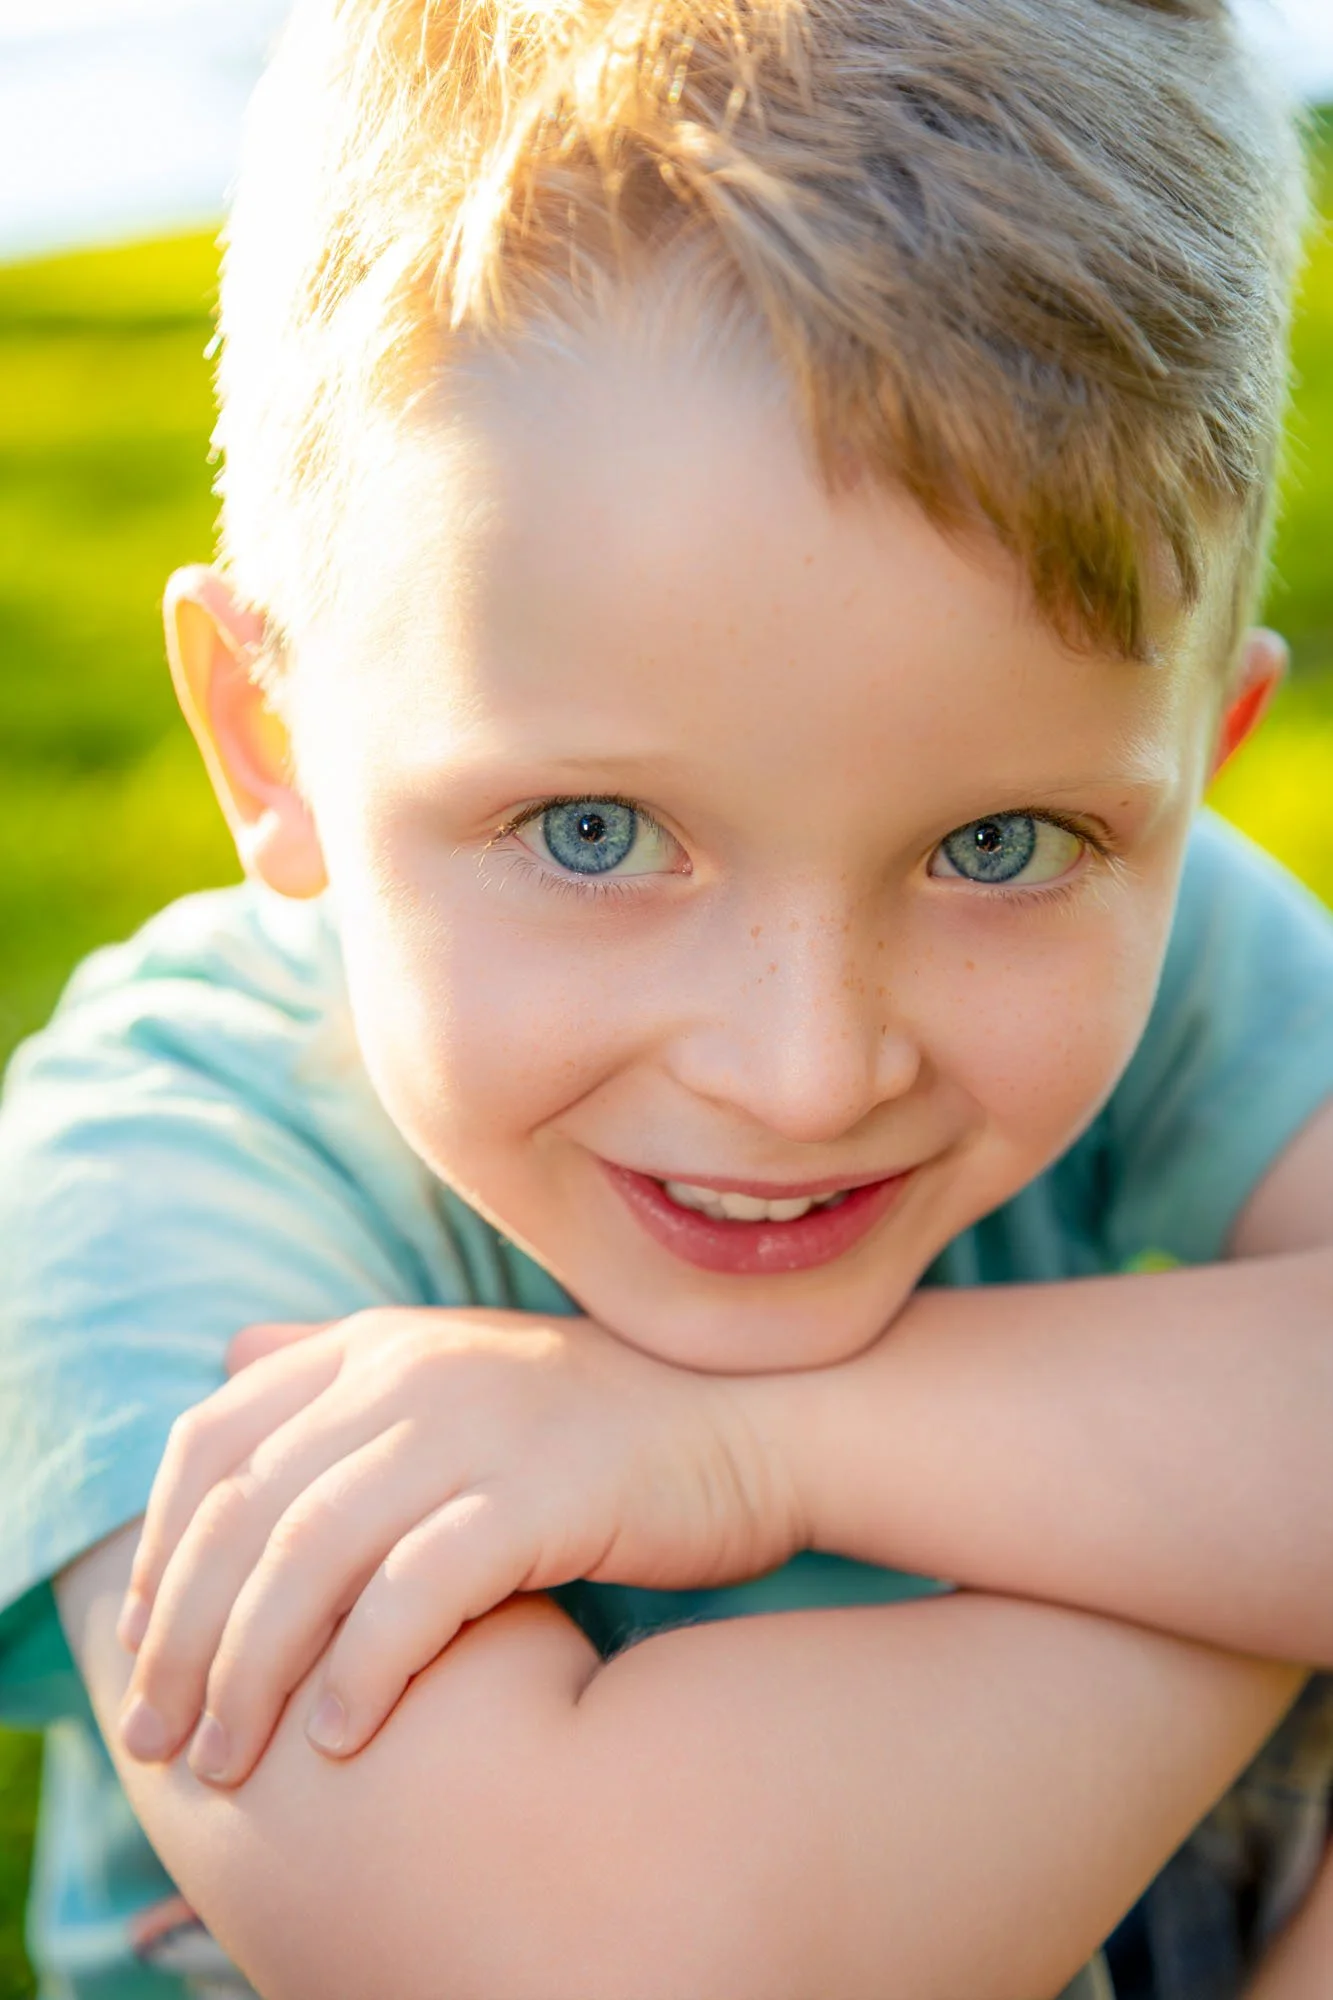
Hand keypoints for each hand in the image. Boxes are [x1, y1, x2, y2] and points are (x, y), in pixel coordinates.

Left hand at [115, 1309, 802, 1785]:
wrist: (758, 1423)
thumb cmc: (601, 1423)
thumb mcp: (463, 1366)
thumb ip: (344, 1360)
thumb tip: (228, 1355)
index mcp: (379, 1342)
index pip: (213, 1435)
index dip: (158, 1546)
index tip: (141, 1644)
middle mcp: (412, 1370)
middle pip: (246, 1507)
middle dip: (183, 1632)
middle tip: (162, 1734)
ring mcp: (477, 1424)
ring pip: (310, 1553)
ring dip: (253, 1667)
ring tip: (232, 1755)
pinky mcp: (540, 1491)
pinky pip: (416, 1588)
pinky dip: (363, 1666)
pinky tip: (342, 1734)